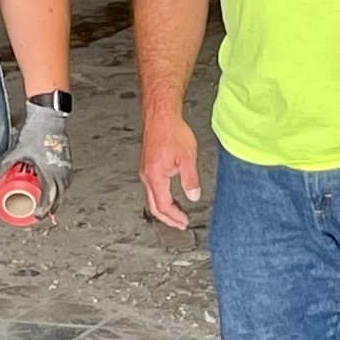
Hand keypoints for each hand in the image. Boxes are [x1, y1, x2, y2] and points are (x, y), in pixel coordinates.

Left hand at [0, 106, 72, 216]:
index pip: (49, 199)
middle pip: (59, 197)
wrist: (49, 118)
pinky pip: (67, 178)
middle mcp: (61, 172)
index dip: (42, 210)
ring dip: (57, 196)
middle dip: (50, 207)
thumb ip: (4, 164)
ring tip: (47, 199)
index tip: (36, 215)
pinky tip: (55, 183)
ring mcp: (67, 166)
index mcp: (50, 174)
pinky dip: (61, 185)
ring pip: (64, 188)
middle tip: (40, 212)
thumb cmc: (36, 133)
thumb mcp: (17, 151)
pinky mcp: (68, 159)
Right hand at [139, 112, 200, 229]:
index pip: (163, 206)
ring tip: (177, 213)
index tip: (184, 222)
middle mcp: (147, 176)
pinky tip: (169, 195)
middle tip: (179, 224)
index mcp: (155, 177)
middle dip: (167, 219)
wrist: (161, 116)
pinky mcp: (147, 165)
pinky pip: (151, 188)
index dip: (175, 217)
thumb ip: (190, 179)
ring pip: (151, 198)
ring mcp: (145, 170)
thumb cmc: (172, 131)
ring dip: (163, 208)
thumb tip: (193, 196)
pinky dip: (160, 197)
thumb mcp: (187, 157)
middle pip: (153, 206)